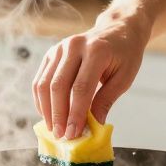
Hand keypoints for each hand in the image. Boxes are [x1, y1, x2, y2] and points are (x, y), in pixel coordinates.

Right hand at [32, 14, 149, 138]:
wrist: (118, 30)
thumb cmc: (125, 55)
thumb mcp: (124, 78)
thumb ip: (106, 100)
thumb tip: (92, 127)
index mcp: (96, 51)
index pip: (81, 87)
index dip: (75, 113)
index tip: (73, 134)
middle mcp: (74, 46)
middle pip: (58, 85)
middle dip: (58, 114)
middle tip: (61, 135)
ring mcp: (59, 48)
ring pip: (44, 83)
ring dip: (46, 109)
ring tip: (54, 129)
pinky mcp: (51, 53)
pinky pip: (40, 79)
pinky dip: (42, 100)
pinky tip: (48, 114)